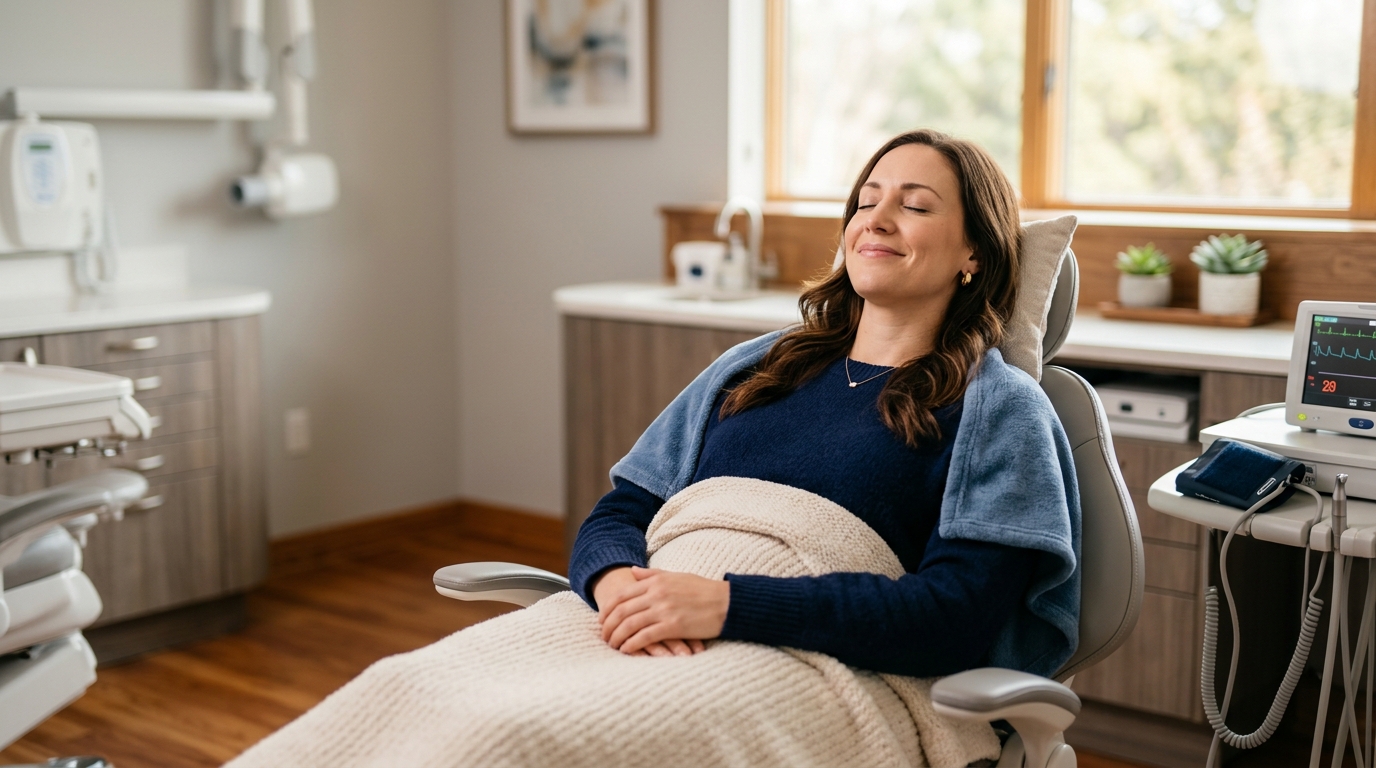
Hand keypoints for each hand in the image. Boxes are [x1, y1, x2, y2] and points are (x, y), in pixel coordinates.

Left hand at [600, 566, 729, 654]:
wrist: (727, 602)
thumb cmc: (703, 590)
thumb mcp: (676, 576)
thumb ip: (652, 574)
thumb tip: (632, 571)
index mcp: (656, 581)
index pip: (622, 595)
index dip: (607, 609)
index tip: (602, 620)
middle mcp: (657, 594)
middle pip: (621, 610)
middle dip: (608, 626)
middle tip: (604, 636)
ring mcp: (664, 610)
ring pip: (630, 624)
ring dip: (617, 637)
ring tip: (613, 646)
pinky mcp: (673, 626)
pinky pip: (645, 637)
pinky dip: (632, 644)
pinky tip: (627, 650)